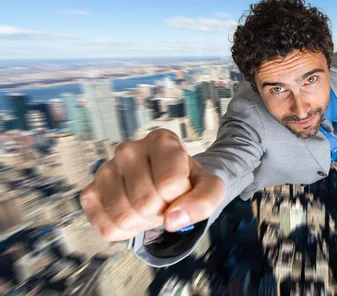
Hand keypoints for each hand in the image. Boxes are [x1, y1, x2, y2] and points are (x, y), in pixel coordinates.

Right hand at [80, 129, 225, 240]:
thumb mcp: (210, 187)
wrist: (168, 184)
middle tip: (166, 202)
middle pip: (146, 203)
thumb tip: (174, 220)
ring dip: (144, 223)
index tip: (182, 189)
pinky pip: (107, 228)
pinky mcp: (90, 193)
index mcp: (161, 140)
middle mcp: (128, 150)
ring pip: (124, 217)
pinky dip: (126, 232)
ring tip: (151, 207)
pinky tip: (134, 214)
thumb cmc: (187, 181)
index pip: (170, 184)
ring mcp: (105, 170)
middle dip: (162, 213)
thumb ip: (204, 200)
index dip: (181, 197)